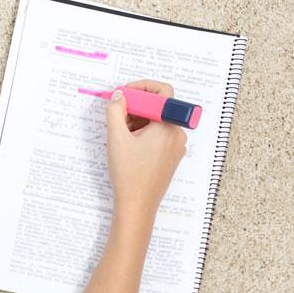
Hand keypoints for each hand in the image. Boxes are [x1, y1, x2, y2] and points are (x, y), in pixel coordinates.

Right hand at [105, 80, 186, 226]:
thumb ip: (116, 110)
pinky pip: (158, 135)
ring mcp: (175, 146)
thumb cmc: (129, 174)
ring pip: (156, 122)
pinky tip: (127, 145)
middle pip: (157, 107)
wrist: (137, 205)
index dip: (142, 87)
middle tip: (116, 116)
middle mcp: (177, 134)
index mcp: (169, 126)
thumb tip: (119, 95)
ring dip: (137, 121)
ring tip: (120, 136)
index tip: (124, 94)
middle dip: (135, 107)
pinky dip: (142, 133)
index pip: (163, 92)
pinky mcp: (170, 156)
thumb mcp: (116, 137)